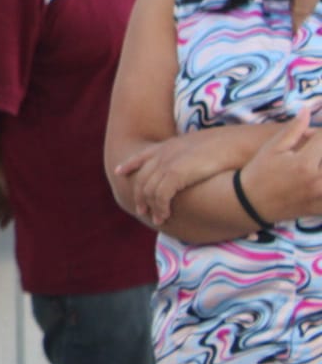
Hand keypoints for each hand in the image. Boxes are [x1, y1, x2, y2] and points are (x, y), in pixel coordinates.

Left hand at [115, 134, 231, 225]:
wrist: (244, 144)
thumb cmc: (233, 147)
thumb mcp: (206, 148)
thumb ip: (195, 156)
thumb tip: (199, 166)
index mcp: (172, 144)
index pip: (143, 155)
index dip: (130, 164)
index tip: (119, 172)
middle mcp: (166, 152)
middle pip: (142, 176)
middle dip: (139, 195)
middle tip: (141, 210)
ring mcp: (170, 161)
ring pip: (149, 188)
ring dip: (151, 206)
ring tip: (156, 219)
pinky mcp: (177, 172)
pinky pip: (160, 194)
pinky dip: (160, 207)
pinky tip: (164, 216)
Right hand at [238, 102, 321, 225]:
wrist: (250, 202)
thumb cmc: (260, 170)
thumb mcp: (272, 147)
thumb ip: (293, 129)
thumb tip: (307, 110)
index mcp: (304, 163)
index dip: (321, 133)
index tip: (317, 133)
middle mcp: (317, 180)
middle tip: (316, 149)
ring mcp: (321, 196)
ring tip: (318, 162)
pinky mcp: (321, 208)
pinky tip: (319, 179)